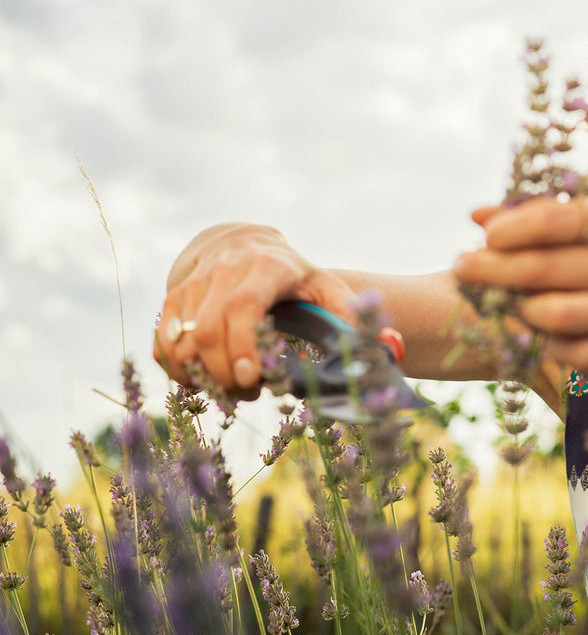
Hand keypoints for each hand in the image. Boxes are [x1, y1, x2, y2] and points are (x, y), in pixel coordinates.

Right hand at [154, 223, 357, 393]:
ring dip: (200, 376)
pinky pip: (162, 343)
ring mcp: (194, 284)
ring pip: (180, 339)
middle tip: (248, 393)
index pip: (243, 305)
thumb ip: (346, 312)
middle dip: (223, 372)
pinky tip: (202, 379)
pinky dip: (177, 370)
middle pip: (207, 330)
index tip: (251, 377)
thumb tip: (378, 345)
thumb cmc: (288, 273)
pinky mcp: (172, 299)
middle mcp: (223, 271)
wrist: (241, 241)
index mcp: (265, 267)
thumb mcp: (321, 284)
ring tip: (228, 388)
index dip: (242, 344)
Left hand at [455, 199, 587, 373]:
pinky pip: (578, 354)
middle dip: (493, 271)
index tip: (482, 237)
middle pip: (546, 270)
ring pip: (557, 317)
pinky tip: (531, 334)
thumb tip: (476, 214)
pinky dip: (546, 346)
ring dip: (517, 311)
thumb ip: (541, 215)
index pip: (556, 221)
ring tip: (499, 303)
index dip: (509, 229)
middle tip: (463, 270)